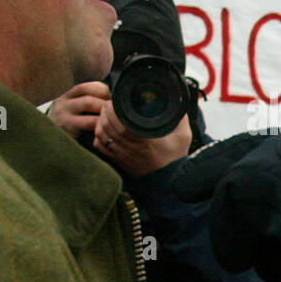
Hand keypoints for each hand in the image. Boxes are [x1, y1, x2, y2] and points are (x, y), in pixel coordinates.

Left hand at [49, 81, 191, 175]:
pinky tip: (102, 130)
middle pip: (107, 126)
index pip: (121, 122)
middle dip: (105, 112)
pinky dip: (97, 136)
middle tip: (109, 104)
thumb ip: (180, 117)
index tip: (116, 101)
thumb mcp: (183, 135)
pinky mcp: (118, 160)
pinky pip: (100, 147)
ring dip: (100, 122)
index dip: (114, 110)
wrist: (168, 181)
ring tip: (104, 114)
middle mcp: (130, 146)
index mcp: (144, 139)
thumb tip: (178, 100)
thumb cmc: (175, 157)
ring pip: (101, 135)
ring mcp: (122, 154)